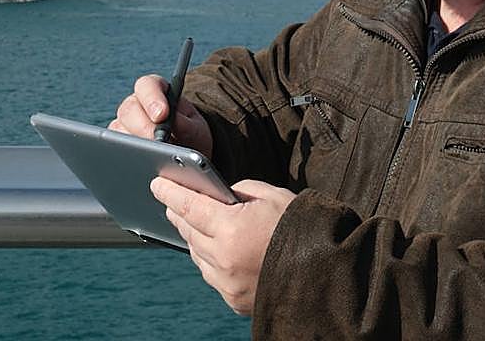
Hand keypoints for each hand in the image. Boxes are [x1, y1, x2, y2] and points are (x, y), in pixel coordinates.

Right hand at [109, 74, 212, 158]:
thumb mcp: (196, 129)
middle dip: (144, 127)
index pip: (147, 86)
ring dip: (135, 145)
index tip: (162, 115)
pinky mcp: (116, 146)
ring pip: (119, 131)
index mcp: (156, 92)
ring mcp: (123, 126)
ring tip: (153, 159)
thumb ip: (187, 124)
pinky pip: (114, 150)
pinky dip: (127, 158)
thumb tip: (175, 122)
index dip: (152, 98)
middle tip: (157, 143)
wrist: (186, 157)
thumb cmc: (190, 136)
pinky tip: (142, 168)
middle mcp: (135, 106)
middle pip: (129, 109)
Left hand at [151, 177, 295, 315]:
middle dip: (178, 213)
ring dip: (191, 236)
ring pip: (196, 254)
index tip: (157, 184)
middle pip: (189, 231)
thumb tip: (218, 195)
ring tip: (189, 222)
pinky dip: (207, 258)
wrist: (327, 274)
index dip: (171, 192)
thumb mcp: (271, 196)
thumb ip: (238, 192)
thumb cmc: (302, 228)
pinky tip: (209, 247)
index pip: (189, 206)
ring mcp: (228, 283)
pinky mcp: (234, 300)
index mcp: (232, 228)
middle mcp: (224, 258)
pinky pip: (211, 275)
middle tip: (170, 200)